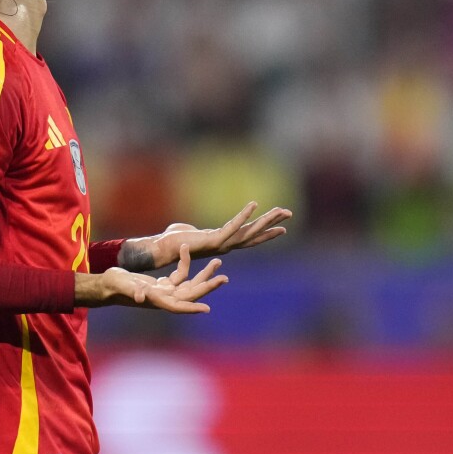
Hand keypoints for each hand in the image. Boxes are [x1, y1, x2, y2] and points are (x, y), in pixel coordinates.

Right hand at [87, 246, 227, 313]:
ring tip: (218, 263)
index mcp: (157, 300)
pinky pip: (180, 274)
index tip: (206, 309)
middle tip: (224, 278)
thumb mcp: (124, 286)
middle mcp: (164, 298)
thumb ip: (133, 290)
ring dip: (203, 275)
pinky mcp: (162, 284)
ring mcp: (165, 291)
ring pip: (189, 284)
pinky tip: (186, 250)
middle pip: (191, 294)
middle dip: (207, 285)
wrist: (108, 284)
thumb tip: (141, 296)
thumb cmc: (114, 286)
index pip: (178, 306)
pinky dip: (185, 263)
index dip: (191, 307)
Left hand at [145, 201, 292, 268]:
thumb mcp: (187, 232)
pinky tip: (254, 204)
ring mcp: (222, 244)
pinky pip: (232, 226)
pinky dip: (244, 215)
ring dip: (266, 220)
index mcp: (223, 242)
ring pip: (249, 231)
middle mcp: (226, 245)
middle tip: (289, 214)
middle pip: (255, 234)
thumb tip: (188, 230)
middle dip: (272, 224)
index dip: (265, 232)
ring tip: (281, 211)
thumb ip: (192, 231)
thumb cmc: (174, 241)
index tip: (281, 227)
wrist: (163, 249)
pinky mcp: (214, 240)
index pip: (249, 236)